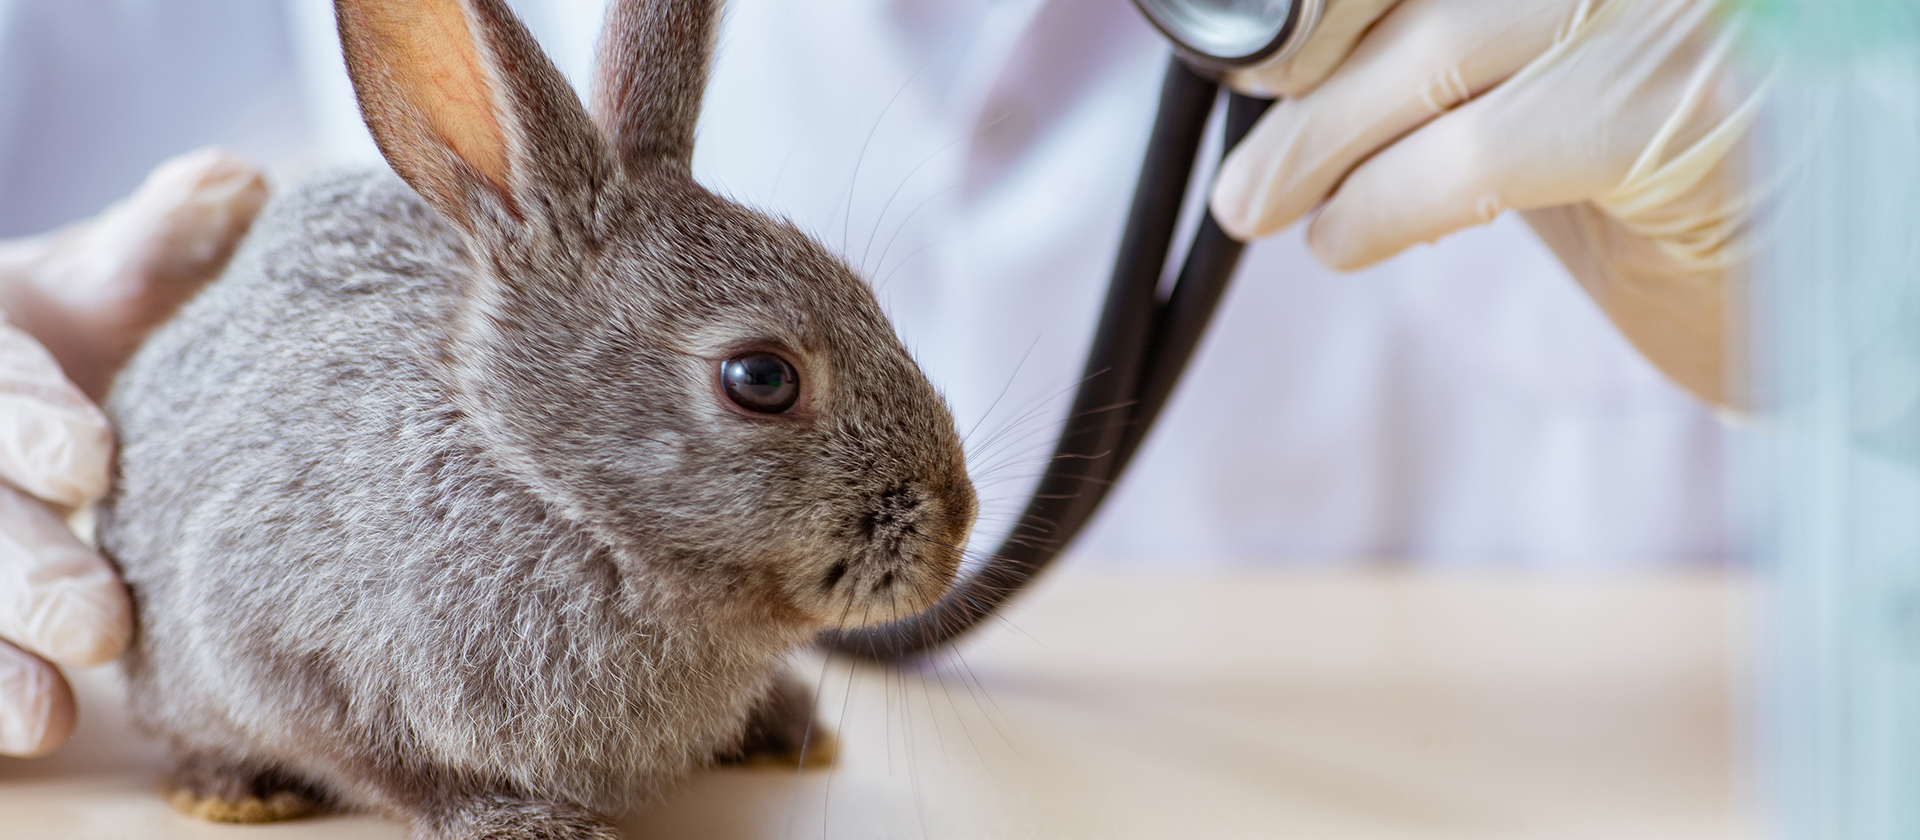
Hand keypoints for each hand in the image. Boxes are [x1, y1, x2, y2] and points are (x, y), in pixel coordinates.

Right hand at [0, 148, 265, 756]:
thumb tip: (235, 182)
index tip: (94, 462)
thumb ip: (152, 252)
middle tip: (102, 622)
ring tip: (53, 715)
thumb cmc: (53, 350)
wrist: (2, 410)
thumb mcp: (87, 291)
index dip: (29, 420)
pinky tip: (26, 741)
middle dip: (19, 567)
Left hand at [1210, 0, 1764, 405]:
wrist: (1843, 287)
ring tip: (1265, 207)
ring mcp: (1670, 8)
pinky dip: (1384, 203)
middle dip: (1305, 82)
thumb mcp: (1557, 95)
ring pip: (1434, 58)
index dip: (1327, 10)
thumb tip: (1297, 78)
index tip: (1254, 70)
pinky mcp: (1680, 101)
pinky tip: (1340, 241)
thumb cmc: (1688, 184)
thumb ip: (1455, 65)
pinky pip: (1481, 153)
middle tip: (1245, 171)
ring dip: (1319, 147)